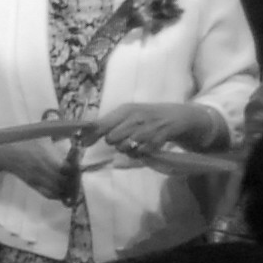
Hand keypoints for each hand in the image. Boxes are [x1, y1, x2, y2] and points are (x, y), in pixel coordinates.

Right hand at [0, 137, 80, 197]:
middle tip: (78, 177)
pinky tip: (62, 191)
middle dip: (74, 180)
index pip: (68, 168)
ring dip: (67, 189)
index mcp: (47, 156)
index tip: (80, 166)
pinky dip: (58, 194)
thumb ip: (59, 132)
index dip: (76, 169)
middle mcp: (44, 170)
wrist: (5, 151)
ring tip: (73, 185)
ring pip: (58, 190)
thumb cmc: (24, 140)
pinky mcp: (33, 185)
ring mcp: (38, 179)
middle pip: (65, 181)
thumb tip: (76, 129)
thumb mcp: (42, 133)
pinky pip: (48, 194)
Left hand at [90, 102, 212, 158]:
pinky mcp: (159, 138)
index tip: (81, 143)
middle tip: (124, 139)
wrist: (180, 116)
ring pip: (124, 147)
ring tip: (137, 142)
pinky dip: (141, 153)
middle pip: (111, 139)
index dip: (89, 135)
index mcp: (125, 109)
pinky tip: (147, 146)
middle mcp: (134, 116)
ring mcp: (147, 127)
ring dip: (128, 149)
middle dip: (114, 143)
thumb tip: (84, 135)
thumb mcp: (130, 114)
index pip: (101, 123)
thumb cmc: (150, 116)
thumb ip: (110, 123)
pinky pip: (140, 152)